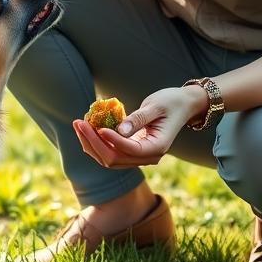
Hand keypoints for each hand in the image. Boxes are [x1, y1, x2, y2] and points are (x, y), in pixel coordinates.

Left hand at [72, 86, 206, 167]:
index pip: (129, 150)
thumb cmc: (171, 102)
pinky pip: (109, 152)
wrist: (183, 106)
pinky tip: (86, 127)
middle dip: (93, 142)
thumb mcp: (156, 106)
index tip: (98, 127)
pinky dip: (96, 142)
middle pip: (114, 159)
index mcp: (157, 148)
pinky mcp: (131, 150)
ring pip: (108, 158)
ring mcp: (138, 156)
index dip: (111, 140)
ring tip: (78, 124)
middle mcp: (147, 157)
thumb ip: (138, 118)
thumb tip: (118, 130)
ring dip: (90, 144)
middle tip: (79, 122)